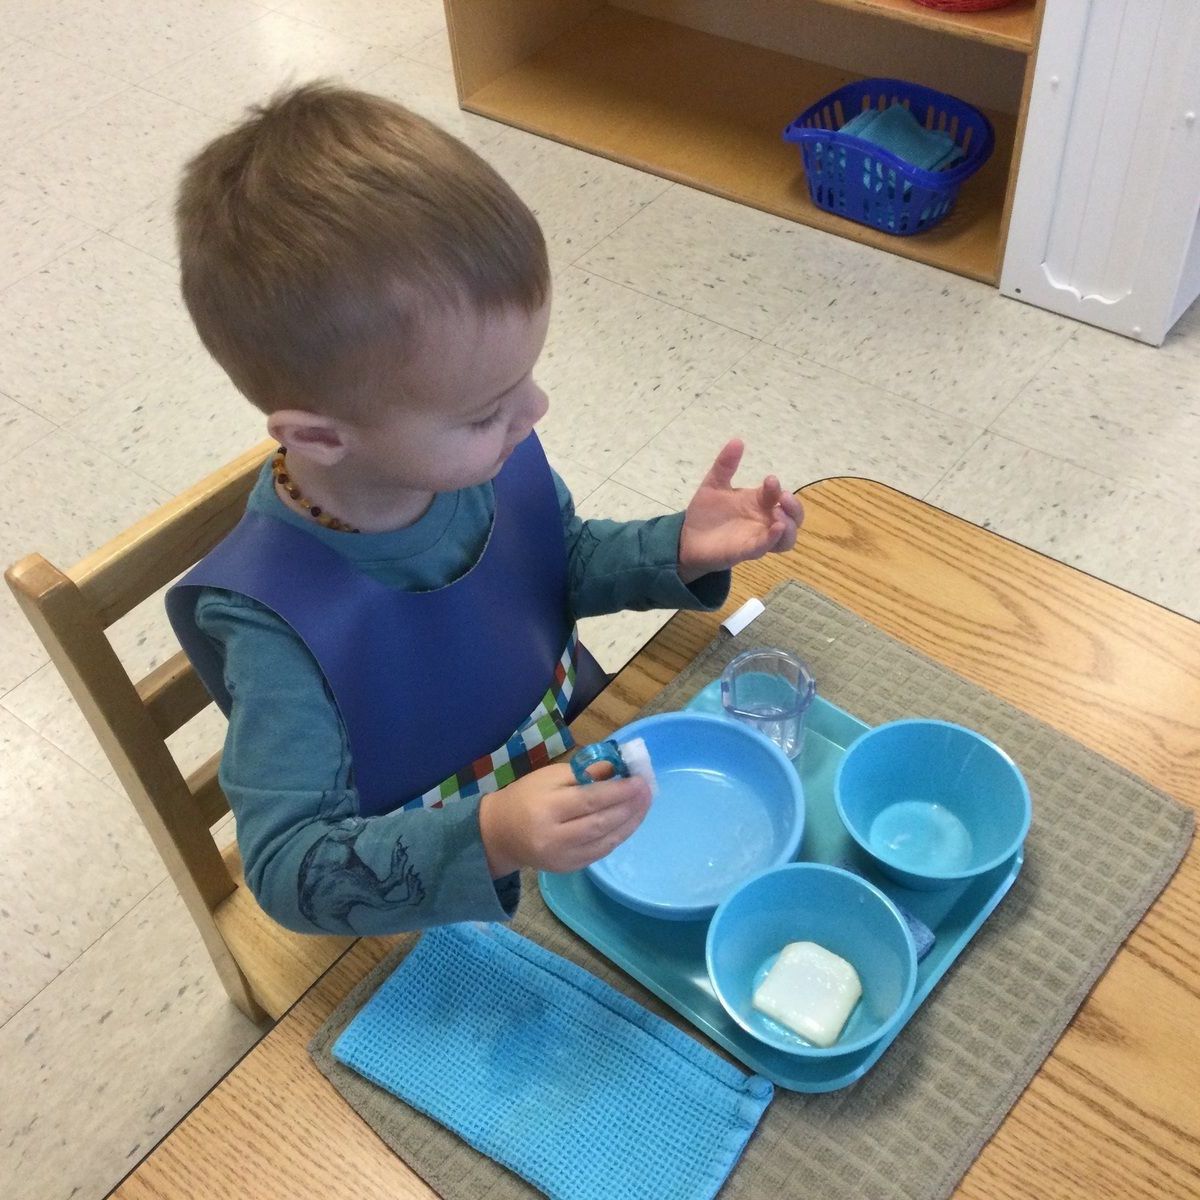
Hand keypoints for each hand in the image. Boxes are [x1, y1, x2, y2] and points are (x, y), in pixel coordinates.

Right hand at [478, 762, 650, 876]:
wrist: (500, 833)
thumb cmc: (526, 796)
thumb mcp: (550, 776)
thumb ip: (584, 773)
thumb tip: (619, 768)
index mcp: (547, 807)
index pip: (590, 800)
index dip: (619, 791)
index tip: (640, 780)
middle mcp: (554, 836)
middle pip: (600, 822)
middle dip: (629, 807)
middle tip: (648, 791)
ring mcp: (562, 856)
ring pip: (605, 841)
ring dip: (629, 822)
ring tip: (645, 804)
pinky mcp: (568, 868)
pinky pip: (600, 852)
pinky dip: (618, 836)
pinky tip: (630, 822)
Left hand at [678, 439, 802, 582]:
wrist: (687, 538)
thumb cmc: (705, 513)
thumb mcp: (714, 484)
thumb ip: (725, 465)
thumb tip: (737, 440)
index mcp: (758, 502)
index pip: (777, 494)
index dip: (777, 487)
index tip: (769, 480)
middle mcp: (763, 520)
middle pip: (793, 517)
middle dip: (795, 507)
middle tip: (783, 498)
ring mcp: (758, 537)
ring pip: (788, 537)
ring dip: (790, 526)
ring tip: (779, 516)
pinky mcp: (748, 551)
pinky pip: (767, 547)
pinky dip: (774, 539)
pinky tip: (776, 528)